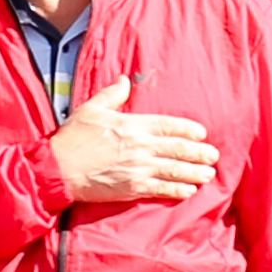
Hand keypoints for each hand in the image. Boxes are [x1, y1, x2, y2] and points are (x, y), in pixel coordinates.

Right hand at [49, 77, 220, 204]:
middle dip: (199, 153)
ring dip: (194, 173)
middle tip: (214, 156)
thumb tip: (125, 80)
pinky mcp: (132, 189)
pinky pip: (161, 190)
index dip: (189, 129)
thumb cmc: (72, 138)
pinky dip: (178, 190)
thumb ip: (112, 95)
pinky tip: (189, 191)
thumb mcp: (91, 109)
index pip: (168, 125)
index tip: (202, 133)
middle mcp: (139, 147)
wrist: (58, 169)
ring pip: (174, 170)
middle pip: (177, 149)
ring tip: (208, 175)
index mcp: (132, 125)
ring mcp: (137, 169)